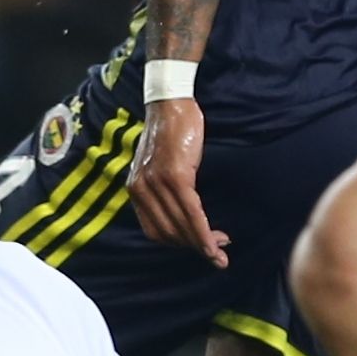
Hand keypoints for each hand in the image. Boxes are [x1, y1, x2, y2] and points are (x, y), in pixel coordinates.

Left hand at [127, 95, 224, 265]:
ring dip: (202, 243)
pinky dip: (203, 230)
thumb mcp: (158, 164)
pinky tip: (214, 240)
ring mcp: (157, 183)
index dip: (179, 245)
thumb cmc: (170, 132)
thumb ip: (161, 189)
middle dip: (194, 248)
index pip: (156, 231)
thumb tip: (181, 214)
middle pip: (169, 233)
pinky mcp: (175, 175)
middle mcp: (142, 189)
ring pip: (180, 226)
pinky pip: (191, 211)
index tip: (200, 248)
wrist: (171, 103)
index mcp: (135, 189)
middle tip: (216, 252)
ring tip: (220, 249)